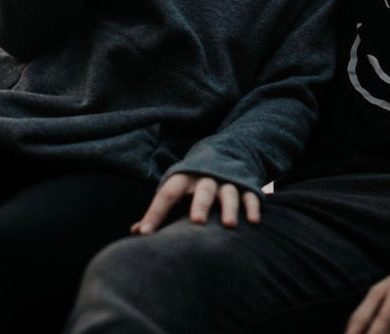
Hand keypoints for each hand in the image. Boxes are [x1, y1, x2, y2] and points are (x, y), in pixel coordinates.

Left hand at [131, 172, 261, 234]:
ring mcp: (227, 181)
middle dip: (200, 204)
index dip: (154, 213)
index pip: (167, 194)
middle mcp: (206, 178)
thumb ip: (157, 211)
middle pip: (203, 190)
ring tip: (229, 225)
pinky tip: (253, 222)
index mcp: (183, 178)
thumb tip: (136, 232)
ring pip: (229, 193)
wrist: (223, 155)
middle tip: (197, 222)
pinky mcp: (246, 186)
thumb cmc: (191, 183)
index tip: (145, 234)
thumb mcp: (174, 190)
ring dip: (229, 207)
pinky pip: (250, 196)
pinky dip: (252, 207)